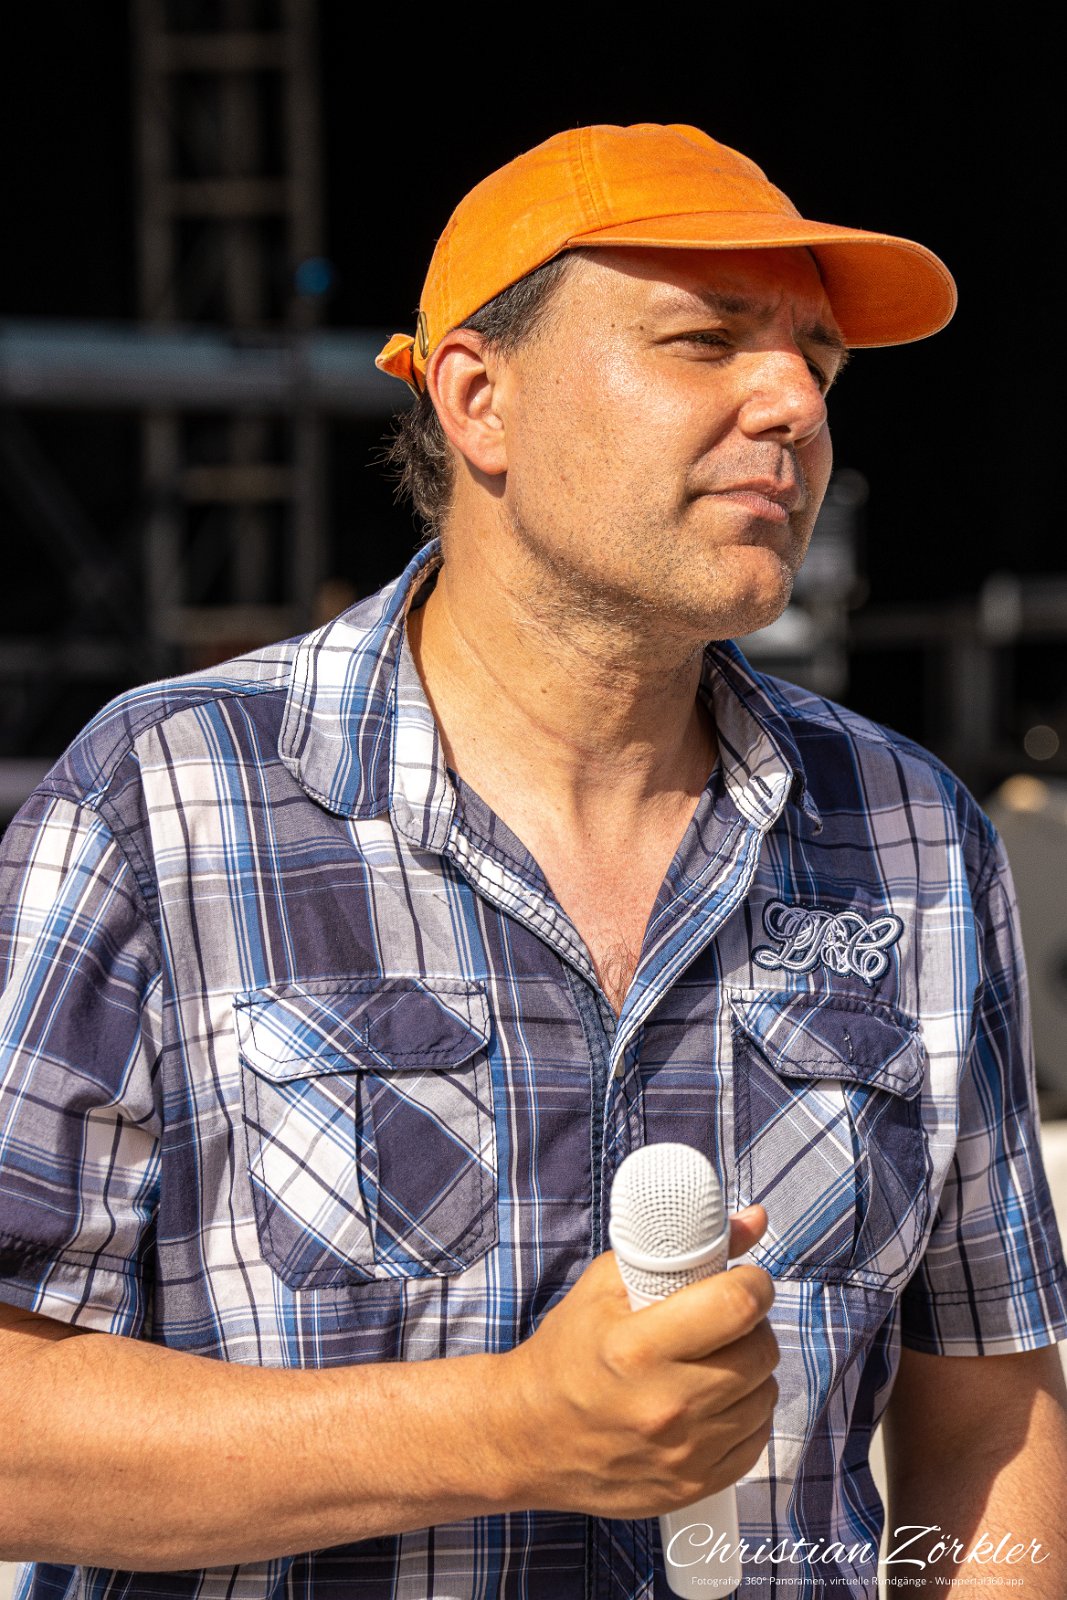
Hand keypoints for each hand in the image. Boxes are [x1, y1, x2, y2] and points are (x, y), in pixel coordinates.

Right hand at [498, 1206, 776, 1518]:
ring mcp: (684, 1453)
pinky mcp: (694, 1486)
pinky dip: (746, 1414)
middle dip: (752, 1325)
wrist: (528, 1437)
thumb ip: (682, 1251)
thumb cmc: (567, 1353)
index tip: (747, 1279)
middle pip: (759, 1352)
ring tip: (718, 1358)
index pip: (735, 1307)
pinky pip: (757, 1440)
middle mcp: (667, 1405)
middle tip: (728, 1318)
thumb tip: (755, 1220)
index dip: (753, 1284)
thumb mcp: (606, 1286)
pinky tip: (717, 1400)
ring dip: (752, 1370)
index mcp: (639, 1348)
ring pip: (765, 1396)